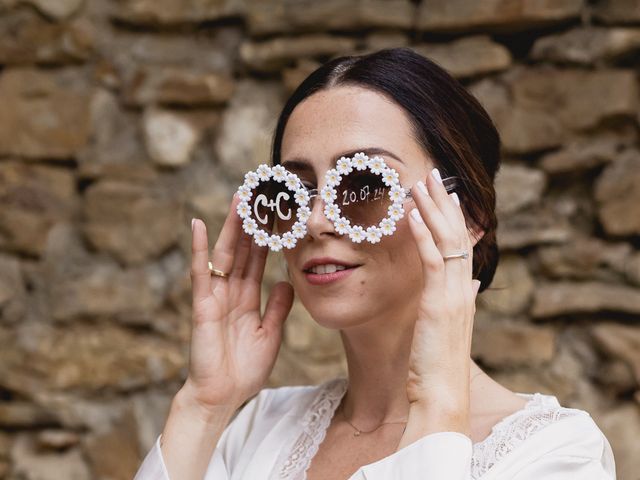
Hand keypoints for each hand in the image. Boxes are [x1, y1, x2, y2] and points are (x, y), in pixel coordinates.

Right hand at [184, 193, 293, 413]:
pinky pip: (200, 273)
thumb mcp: (270, 334)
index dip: (266, 237)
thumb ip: (278, 308)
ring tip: (239, 198)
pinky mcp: (203, 306)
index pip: (257, 260)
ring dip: (231, 226)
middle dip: (251, 222)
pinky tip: (197, 225)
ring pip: (225, 254)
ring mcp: (215, 296)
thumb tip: (287, 282)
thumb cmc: (244, 369)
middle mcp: (230, 292)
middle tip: (259, 193)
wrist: (223, 397)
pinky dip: (197, 249)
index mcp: (247, 298)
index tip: (276, 213)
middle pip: (243, 250)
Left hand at [405, 168, 480, 414]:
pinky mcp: (438, 303)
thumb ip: (459, 302)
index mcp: (463, 293)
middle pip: (458, 235)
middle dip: (446, 203)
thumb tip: (469, 283)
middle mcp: (462, 289)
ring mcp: (453, 295)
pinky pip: (432, 260)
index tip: (448, 195)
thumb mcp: (450, 328)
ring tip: (422, 183)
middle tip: (435, 175)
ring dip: (434, 210)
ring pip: (448, 241)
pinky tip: (412, 214)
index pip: (462, 246)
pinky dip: (423, 234)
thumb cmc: (439, 366)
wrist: (442, 395)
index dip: (456, 218)